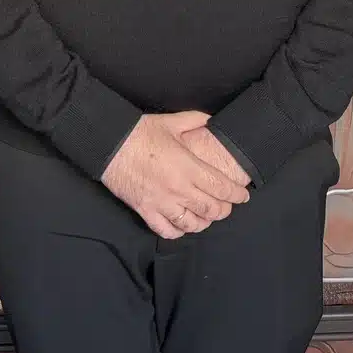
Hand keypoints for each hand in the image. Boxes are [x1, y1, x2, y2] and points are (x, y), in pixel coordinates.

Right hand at [101, 112, 250, 239]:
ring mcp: (162, 203)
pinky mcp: (146, 210)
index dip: (236, 194)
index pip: (221, 187)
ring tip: (207, 216)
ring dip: (204, 222)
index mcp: (188, 167)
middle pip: (211, 209)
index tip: (244, 195)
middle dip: (224, 209)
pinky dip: (178, 231)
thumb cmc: (140, 132)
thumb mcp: (171, 122)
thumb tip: (211, 120)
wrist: (109, 144)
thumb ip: (195, 120)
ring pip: (192, 224)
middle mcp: (178, 189)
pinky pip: (167, 231)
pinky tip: (183, 225)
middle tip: (227, 205)